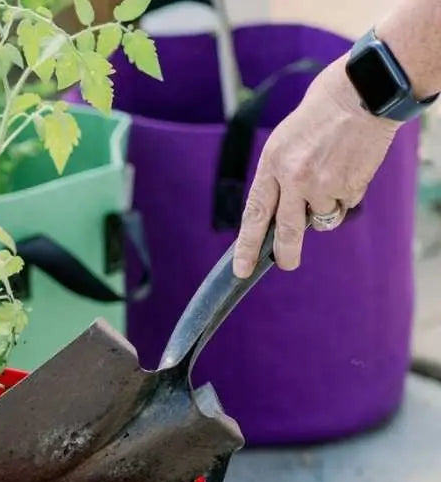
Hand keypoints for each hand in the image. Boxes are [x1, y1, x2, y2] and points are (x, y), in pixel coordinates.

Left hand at [233, 60, 399, 277]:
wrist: (364, 89)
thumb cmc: (320, 112)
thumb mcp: (283, 141)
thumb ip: (278, 177)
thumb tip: (278, 214)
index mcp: (273, 164)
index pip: (255, 215)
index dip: (247, 246)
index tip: (241, 269)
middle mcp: (296, 178)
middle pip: (287, 232)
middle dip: (285, 254)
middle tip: (287, 264)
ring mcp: (325, 184)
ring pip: (321, 219)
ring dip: (324, 207)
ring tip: (331, 173)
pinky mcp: (351, 186)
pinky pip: (345, 204)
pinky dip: (345, 194)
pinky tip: (349, 167)